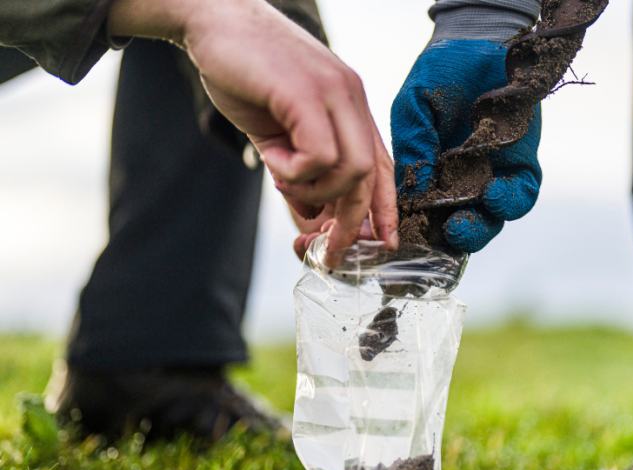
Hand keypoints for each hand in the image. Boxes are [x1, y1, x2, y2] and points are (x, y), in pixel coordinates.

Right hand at [107, 0, 397, 265]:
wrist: (213, 20)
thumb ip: (297, 176)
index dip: (384, 209)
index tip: (379, 243)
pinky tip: (270, 156)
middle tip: (324, 249)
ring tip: (280, 177)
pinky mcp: (308, 92)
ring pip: (352, 171)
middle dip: (350, 224)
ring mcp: (335, 93)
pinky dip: (294, 172)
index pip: (383, 167)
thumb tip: (311, 220)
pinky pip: (320, 155)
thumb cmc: (245, 75)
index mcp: (351, 108)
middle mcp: (352, 99)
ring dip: (313, 192)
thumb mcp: (277, 136)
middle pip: (371, 177)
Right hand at [391, 39, 541, 252]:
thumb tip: (411, 194)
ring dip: (477, 229)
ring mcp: (491, 176)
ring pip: (488, 220)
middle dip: (450, 239)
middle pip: (456, 226)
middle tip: (444, 235)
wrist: (479, 44)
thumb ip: (412, 148)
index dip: (417, 233)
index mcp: (427, 173)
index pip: (422, 215)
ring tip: (464, 223)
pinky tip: (494, 194)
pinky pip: (520, 195)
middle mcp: (459, 182)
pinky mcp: (520, 166)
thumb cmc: (438, 74)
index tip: (409, 243)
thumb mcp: (413, 110)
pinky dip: (508, 202)